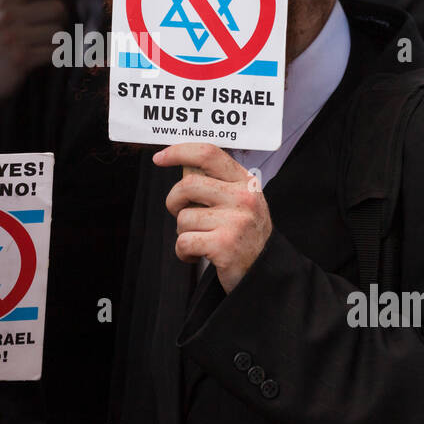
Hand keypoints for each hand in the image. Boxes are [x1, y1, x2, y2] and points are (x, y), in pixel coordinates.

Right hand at [0, 0, 79, 145]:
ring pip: (59, 31)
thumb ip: (28, 3)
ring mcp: (13, 37)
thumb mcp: (7, 18)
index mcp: (6, 2)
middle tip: (48, 34)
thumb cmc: (1, 46)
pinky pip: (55, 51)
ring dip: (56, 43)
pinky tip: (39, 60)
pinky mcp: (21, 58)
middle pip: (57, 7)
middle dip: (61, 21)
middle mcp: (9, 15)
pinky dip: (54, 57)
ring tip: (38, 49)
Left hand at [153, 142, 271, 292]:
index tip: (160, 157)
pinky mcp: (224, 245)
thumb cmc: (244, 235)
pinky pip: (183, 242)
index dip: (179, 151)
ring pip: (183, 218)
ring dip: (183, 232)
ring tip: (201, 240)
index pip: (208, 154)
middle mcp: (243, 198)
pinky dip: (183, 252)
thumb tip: (181, 165)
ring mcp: (236, 221)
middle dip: (174, 201)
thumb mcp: (240, 202)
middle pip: (187, 185)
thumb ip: (217, 184)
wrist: (264, 272)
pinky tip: (198, 255)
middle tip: (180, 214)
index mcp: (245, 182)